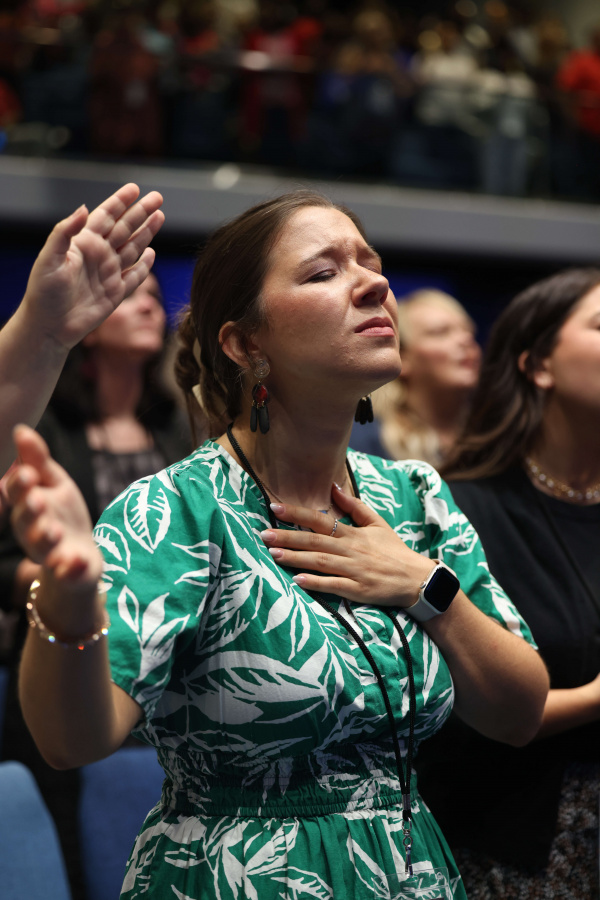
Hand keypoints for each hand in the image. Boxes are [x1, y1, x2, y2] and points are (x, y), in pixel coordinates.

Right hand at [7, 425, 102, 591]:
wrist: (79, 557)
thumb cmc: (61, 514)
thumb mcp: (54, 483)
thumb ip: (37, 460)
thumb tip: (21, 429)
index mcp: (26, 505)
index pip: (17, 493)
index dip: (20, 485)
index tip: (27, 472)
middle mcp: (32, 530)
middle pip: (25, 520)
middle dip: (30, 510)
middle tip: (38, 500)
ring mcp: (49, 552)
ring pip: (42, 547)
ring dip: (46, 538)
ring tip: (54, 530)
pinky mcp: (67, 571)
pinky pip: (66, 572)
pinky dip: (70, 568)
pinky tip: (75, 562)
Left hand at [20, 183, 163, 350]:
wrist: (49, 326)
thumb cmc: (43, 291)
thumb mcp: (49, 258)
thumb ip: (64, 232)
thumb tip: (83, 208)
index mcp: (84, 243)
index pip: (105, 216)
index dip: (120, 201)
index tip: (134, 189)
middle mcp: (99, 255)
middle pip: (125, 228)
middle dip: (141, 212)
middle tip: (157, 197)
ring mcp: (109, 274)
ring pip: (133, 248)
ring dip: (147, 233)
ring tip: (159, 216)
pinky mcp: (115, 293)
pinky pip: (134, 276)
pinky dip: (144, 266)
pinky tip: (152, 254)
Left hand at [261, 483, 433, 606]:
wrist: (417, 579)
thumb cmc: (394, 551)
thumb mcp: (377, 523)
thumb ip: (354, 506)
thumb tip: (334, 487)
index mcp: (352, 534)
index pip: (320, 520)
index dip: (297, 514)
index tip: (275, 508)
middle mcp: (350, 550)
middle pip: (314, 542)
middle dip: (287, 538)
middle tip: (264, 535)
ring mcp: (353, 571)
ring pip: (319, 563)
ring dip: (295, 559)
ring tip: (273, 555)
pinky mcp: (358, 590)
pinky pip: (333, 585)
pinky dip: (315, 583)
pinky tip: (297, 581)